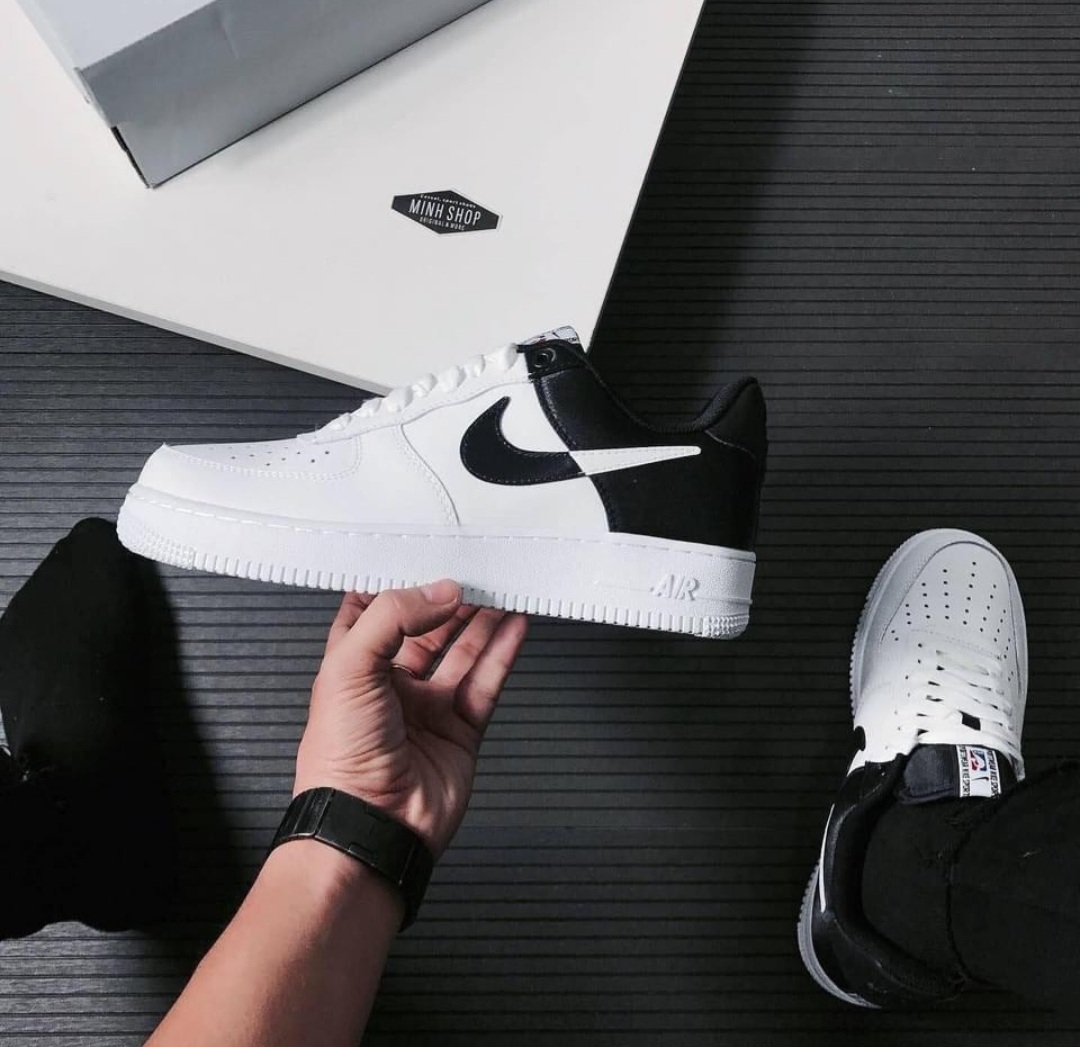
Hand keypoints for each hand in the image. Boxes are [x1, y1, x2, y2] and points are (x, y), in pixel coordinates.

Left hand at [294, 580, 527, 856]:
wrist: (372, 825)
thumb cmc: (340, 760)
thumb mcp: (348, 668)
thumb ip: (393, 618)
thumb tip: (439, 592)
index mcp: (352, 666)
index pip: (374, 613)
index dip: (398, 586)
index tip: (424, 559)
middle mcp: (390, 685)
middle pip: (427, 629)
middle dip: (450, 601)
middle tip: (477, 574)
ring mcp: (427, 708)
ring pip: (462, 652)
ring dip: (483, 621)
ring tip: (503, 591)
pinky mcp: (460, 729)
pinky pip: (486, 682)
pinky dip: (503, 652)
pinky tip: (515, 627)